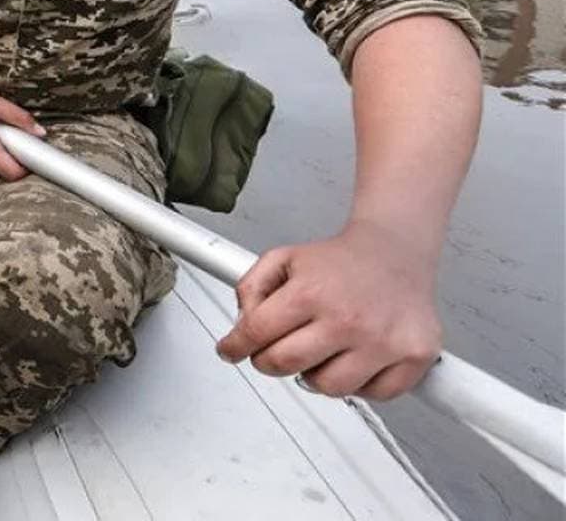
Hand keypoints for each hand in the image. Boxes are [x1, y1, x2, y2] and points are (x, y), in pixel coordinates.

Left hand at [215, 220, 441, 398]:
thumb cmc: (339, 261)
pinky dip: (359, 384)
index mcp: (311, 292)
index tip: (230, 351)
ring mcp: (383, 342)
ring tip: (321, 350)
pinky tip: (354, 358)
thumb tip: (241, 328)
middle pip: (285, 365)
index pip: (256, 333)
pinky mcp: (414, 357)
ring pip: (328, 388)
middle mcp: (347, 319)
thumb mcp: (283, 259)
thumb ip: (250, 289)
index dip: (235, 346)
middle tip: (274, 351)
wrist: (395, 250)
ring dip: (316, 374)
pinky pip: (374, 394)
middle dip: (270, 361)